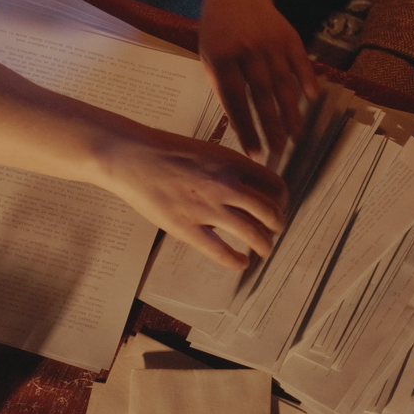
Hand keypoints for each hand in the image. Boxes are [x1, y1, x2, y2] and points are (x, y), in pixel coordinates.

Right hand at [95, 126, 288, 269]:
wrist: (131, 156)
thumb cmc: (166, 151)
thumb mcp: (208, 150)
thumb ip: (230, 170)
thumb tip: (250, 191)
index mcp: (232, 163)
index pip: (275, 186)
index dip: (281, 201)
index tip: (278, 208)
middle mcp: (225, 184)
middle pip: (269, 212)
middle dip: (277, 226)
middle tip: (275, 232)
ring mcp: (206, 207)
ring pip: (253, 234)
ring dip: (264, 246)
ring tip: (264, 251)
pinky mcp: (186, 227)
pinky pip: (221, 252)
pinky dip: (236, 261)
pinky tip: (240, 263)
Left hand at [199, 0, 317, 163]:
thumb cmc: (219, 30)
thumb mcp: (209, 56)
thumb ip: (221, 87)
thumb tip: (239, 123)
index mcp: (222, 58)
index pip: (234, 101)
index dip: (245, 128)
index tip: (254, 152)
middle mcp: (247, 52)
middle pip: (261, 96)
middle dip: (271, 127)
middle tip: (278, 151)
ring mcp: (270, 43)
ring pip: (283, 83)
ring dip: (291, 112)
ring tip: (296, 136)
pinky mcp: (289, 36)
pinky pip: (300, 62)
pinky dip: (307, 80)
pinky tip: (312, 100)